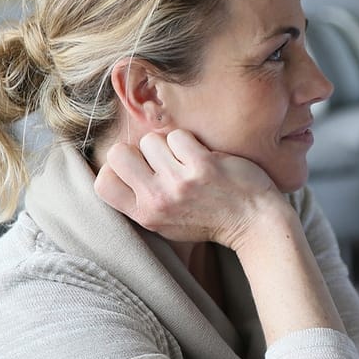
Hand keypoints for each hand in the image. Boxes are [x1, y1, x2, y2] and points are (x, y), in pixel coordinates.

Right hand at [94, 128, 286, 248]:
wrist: (255, 223)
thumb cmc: (211, 219)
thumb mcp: (167, 223)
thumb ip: (143, 200)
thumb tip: (116, 166)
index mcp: (145, 215)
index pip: (102, 183)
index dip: (116, 169)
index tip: (137, 168)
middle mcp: (158, 200)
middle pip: (118, 153)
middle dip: (139, 150)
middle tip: (163, 159)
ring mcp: (180, 182)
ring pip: (151, 140)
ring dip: (169, 144)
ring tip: (188, 160)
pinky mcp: (203, 165)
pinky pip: (179, 135)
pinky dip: (191, 141)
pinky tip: (205, 156)